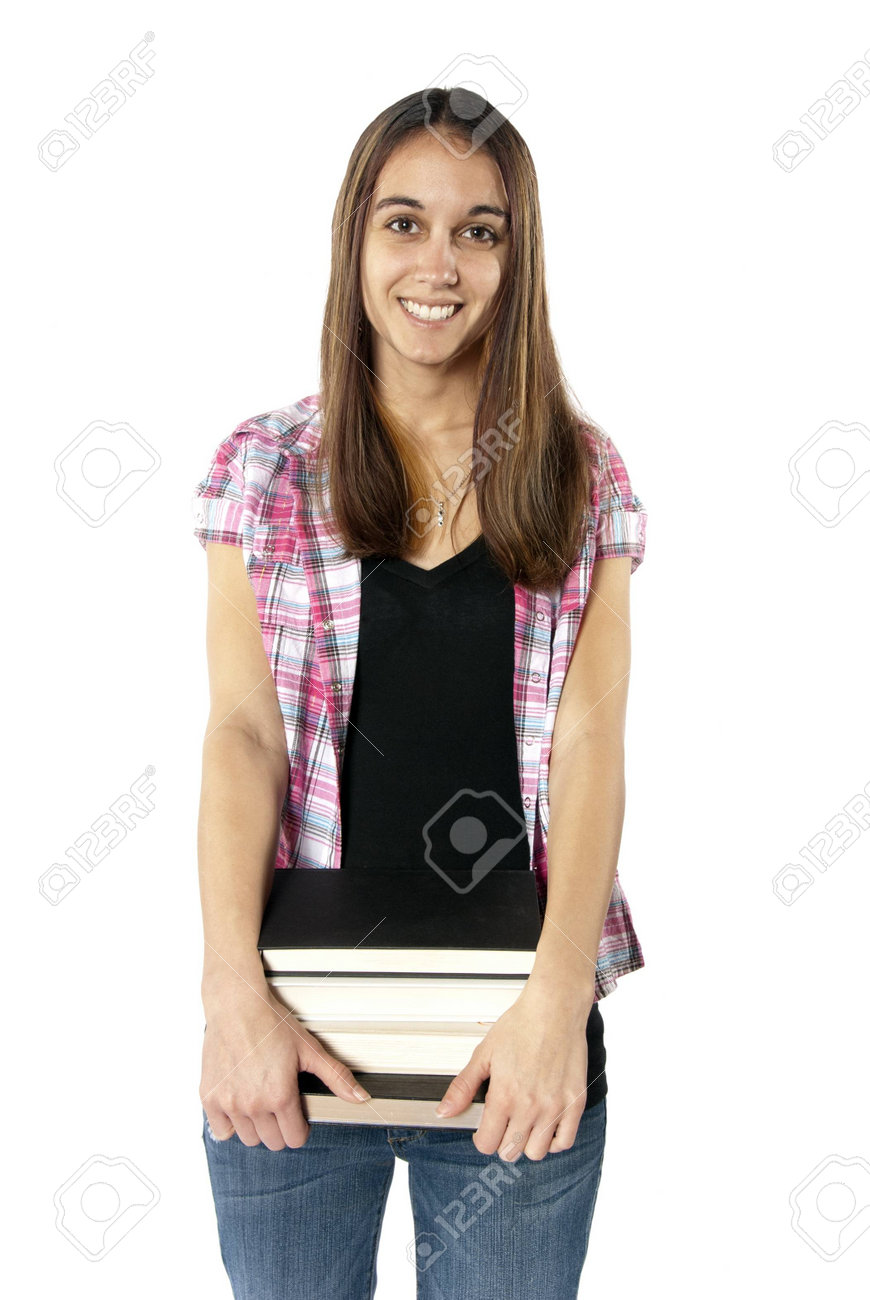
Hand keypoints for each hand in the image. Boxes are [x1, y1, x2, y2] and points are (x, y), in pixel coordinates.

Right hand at [200, 982, 370, 1149]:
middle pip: (272, 1142)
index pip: (295, 1139)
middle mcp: (253, 1105)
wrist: (237, 1006)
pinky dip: (231, 1124)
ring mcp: (229, 1103)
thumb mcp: (310, 1049)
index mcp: (280, 1096)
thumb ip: (336, 1077)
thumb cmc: (272, 1023)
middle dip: (281, 1128)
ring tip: (261, 1102)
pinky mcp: (209, 1097)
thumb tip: (361, 1097)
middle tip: (280, 1105)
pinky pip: (222, 1131)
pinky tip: (240, 1105)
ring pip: (248, 1139)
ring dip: (257, 1127)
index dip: (300, 1128)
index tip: (298, 1114)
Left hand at [434, 984, 593, 1160]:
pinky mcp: (575, 1103)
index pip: (486, 1143)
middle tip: (503, 1124)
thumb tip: (444, 1111)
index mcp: (504, 1096)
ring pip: (537, 1152)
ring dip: (527, 1144)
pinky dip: (553, 1141)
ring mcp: (554, 1107)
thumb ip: (463, 1086)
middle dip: (501, 1142)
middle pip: (510, 1151)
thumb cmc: (521, 1025)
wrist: (554, 1009)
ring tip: (524, 1124)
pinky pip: (564, 1142)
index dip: (481, 1138)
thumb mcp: (484, 1054)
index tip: (484, 1129)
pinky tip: (546, 1126)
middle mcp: (529, 1106)